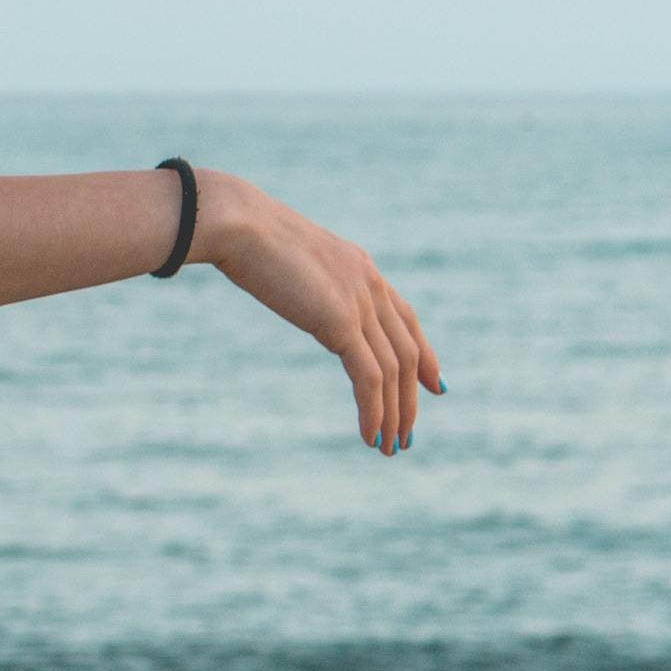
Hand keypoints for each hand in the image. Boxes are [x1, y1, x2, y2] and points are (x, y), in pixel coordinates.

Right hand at [195, 173, 439, 454]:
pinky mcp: (341, 322)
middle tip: (405, 435)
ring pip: (393, 371)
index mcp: (360, 267)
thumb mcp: (286, 257)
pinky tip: (371, 436)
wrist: (236, 223)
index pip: (406, 319)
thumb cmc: (243, 234)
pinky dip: (374, 411)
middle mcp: (370, 285)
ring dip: (395, 414)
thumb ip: (305, 278)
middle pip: (407, 353)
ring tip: (388, 447)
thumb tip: (296, 290)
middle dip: (409, 399)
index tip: (434, 385)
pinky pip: (369, 378)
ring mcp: (359, 302)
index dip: (424, 355)